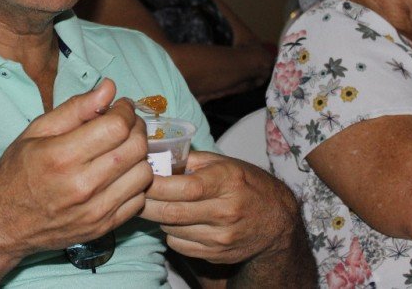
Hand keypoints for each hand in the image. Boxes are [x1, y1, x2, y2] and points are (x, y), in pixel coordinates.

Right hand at [0, 79, 153, 262]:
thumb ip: (76, 108)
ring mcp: (95, 210)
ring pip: (144, 174)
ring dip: (139, 157)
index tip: (120, 107)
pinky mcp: (103, 227)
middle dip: (136, 129)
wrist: (3, 224)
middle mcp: (82, 185)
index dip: (125, 111)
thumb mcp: (37, 131)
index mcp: (62, 156)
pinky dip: (134, 183)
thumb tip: (109, 88)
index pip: (117, 127)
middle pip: (135, 148)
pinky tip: (118, 175)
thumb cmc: (17, 173)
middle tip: (125, 125)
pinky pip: (138, 200)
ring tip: (122, 150)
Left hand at [141, 151, 300, 264]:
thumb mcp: (226, 163)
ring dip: (158, 217)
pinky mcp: (216, 254)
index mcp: (228, 182)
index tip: (141, 175)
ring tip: (159, 204)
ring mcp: (221, 237)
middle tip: (135, 192)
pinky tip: (178, 220)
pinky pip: (179, 245)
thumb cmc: (247, 184)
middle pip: (173, 212)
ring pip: (172, 230)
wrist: (276, 221)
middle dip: (146, 203)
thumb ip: (192, 160)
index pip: (185, 187)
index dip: (157, 184)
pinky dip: (171, 232)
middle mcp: (226, 211)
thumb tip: (158, 157)